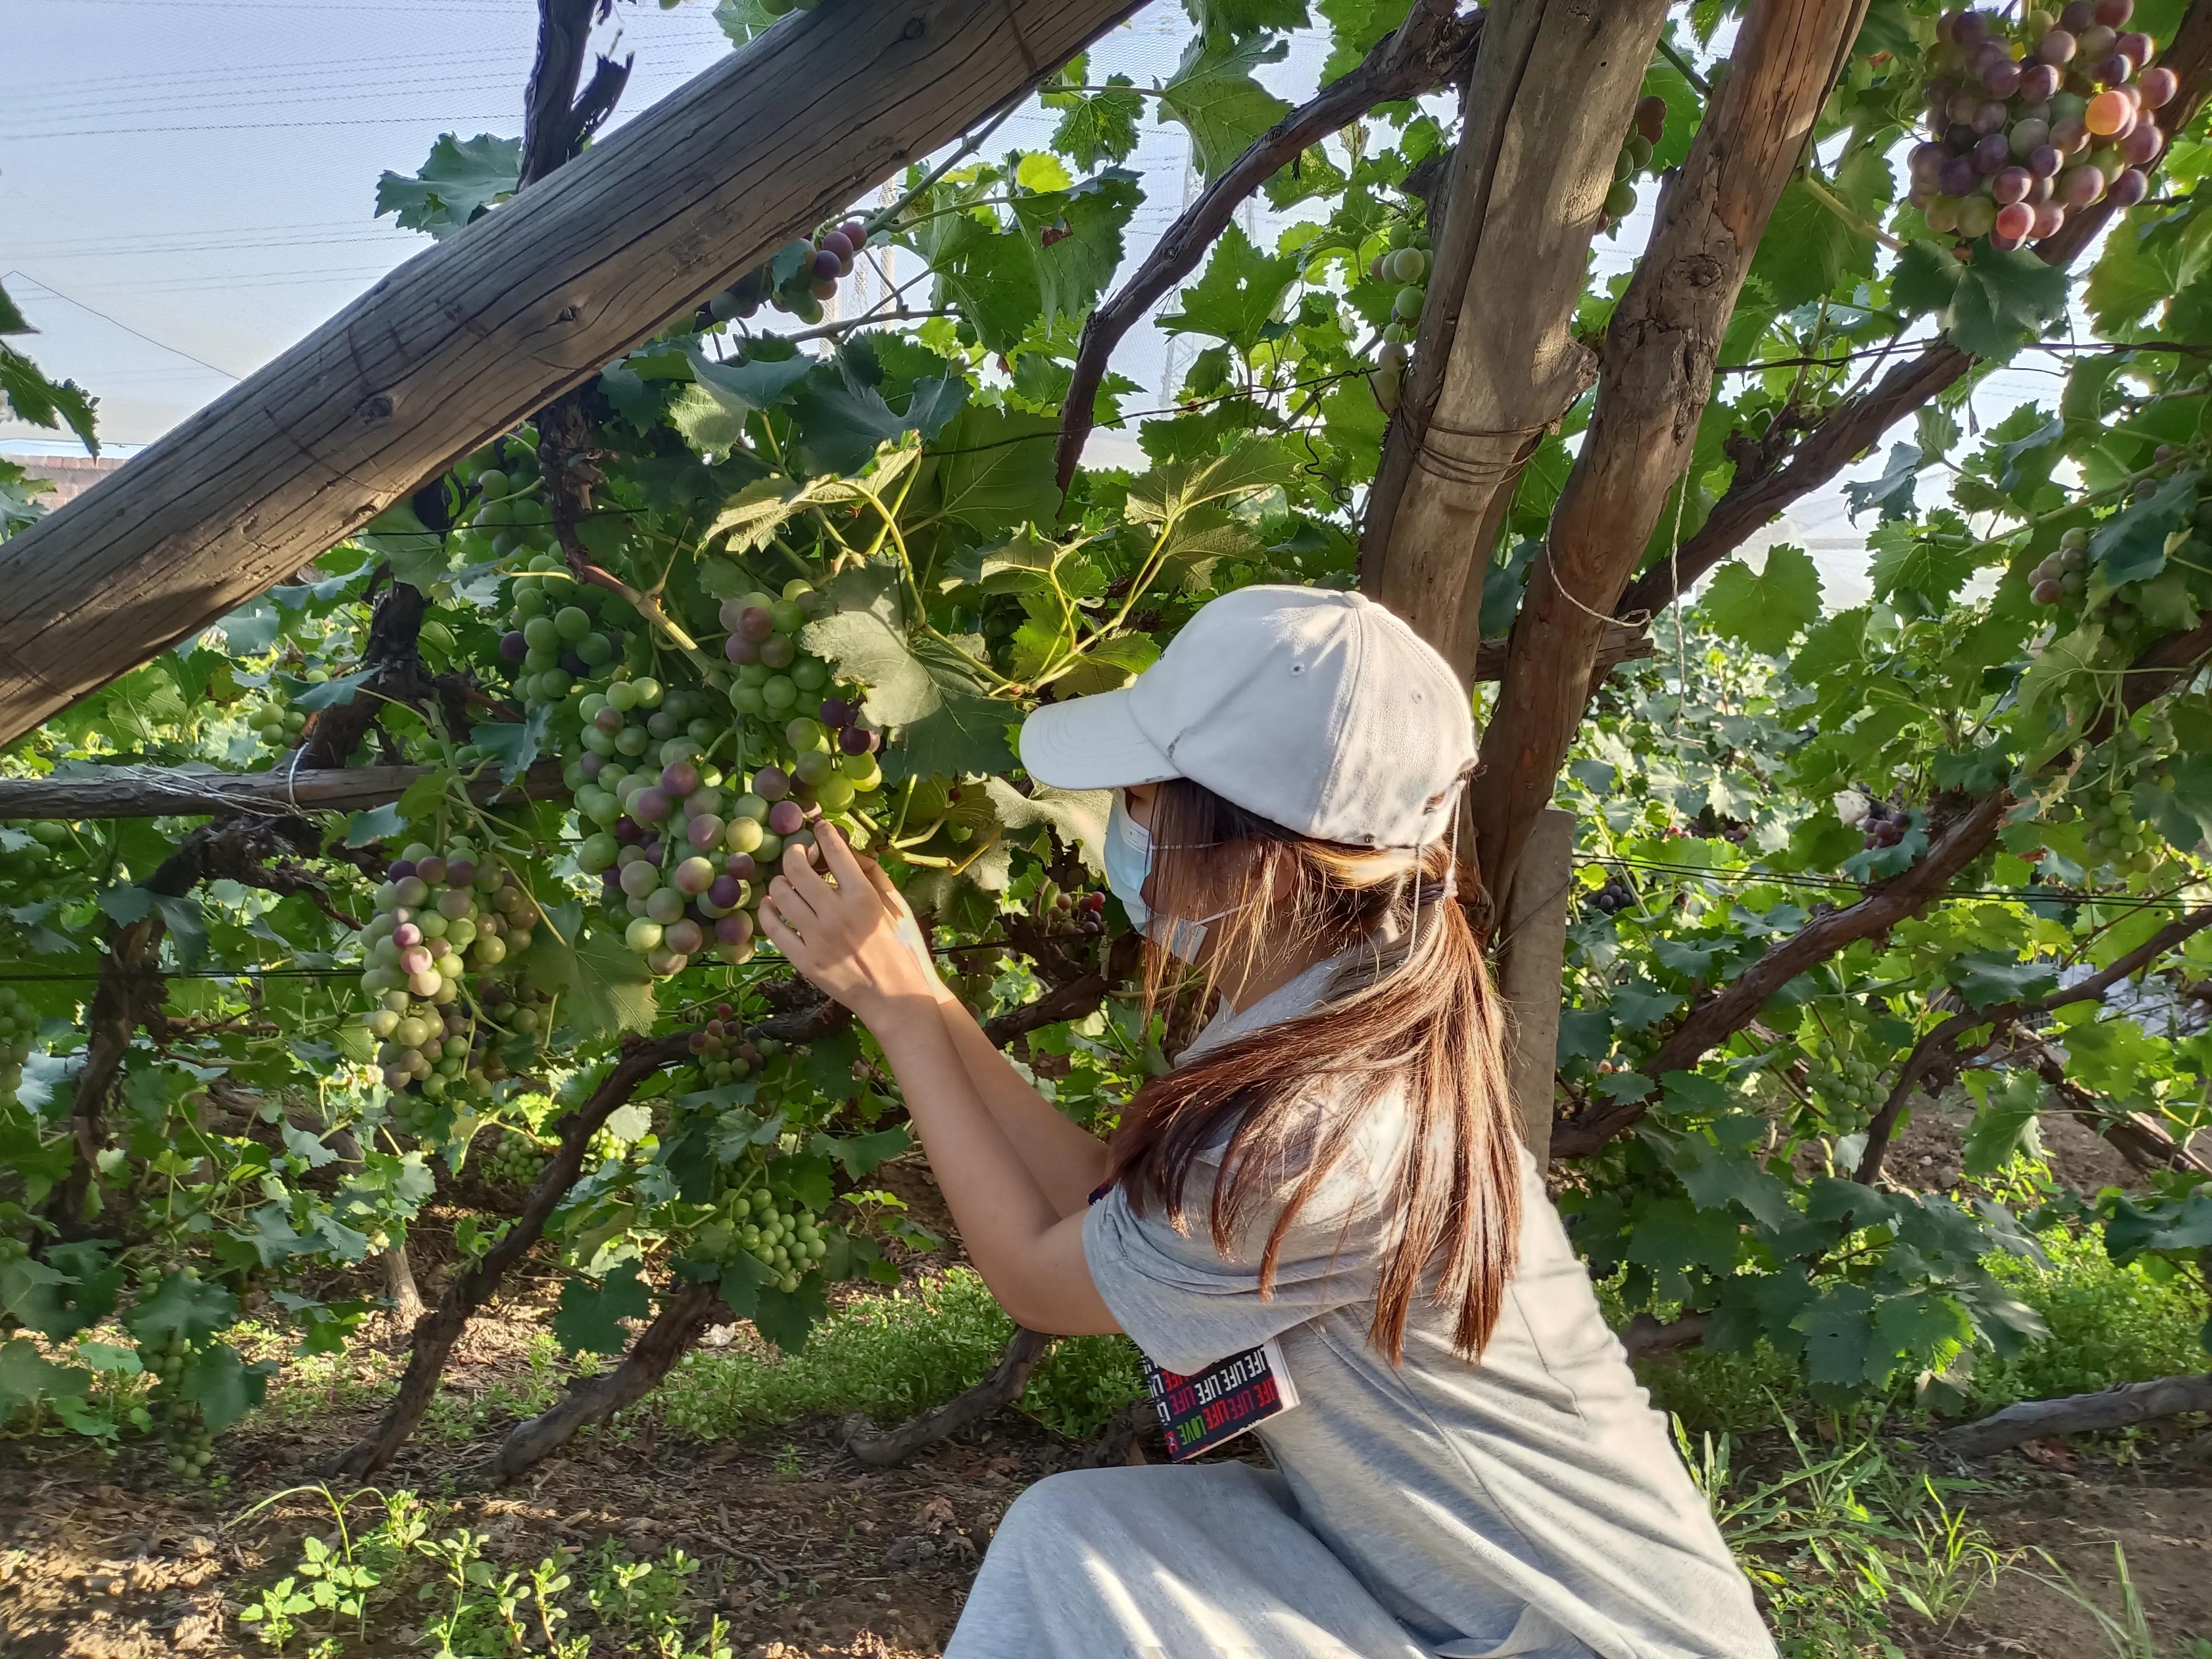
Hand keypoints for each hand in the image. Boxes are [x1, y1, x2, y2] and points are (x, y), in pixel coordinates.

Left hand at [757, 823, 943, 1026]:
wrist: (895, 996)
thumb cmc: (902, 948)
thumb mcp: (897, 906)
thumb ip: (874, 875)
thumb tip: (850, 851)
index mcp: (863, 897)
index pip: (834, 851)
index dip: (823, 833)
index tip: (819, 827)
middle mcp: (836, 914)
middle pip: (797, 868)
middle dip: (795, 852)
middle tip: (799, 852)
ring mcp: (816, 939)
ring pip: (780, 895)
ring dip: (780, 881)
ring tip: (787, 881)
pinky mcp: (804, 960)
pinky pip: (774, 930)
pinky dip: (768, 912)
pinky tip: (772, 905)